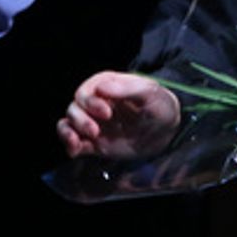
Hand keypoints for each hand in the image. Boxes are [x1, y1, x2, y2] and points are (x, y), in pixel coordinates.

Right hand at [56, 71, 180, 159]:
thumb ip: (127, 89)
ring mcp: (94, 123)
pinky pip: (73, 142)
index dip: (91, 102)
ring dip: (69, 131)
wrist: (167, 130)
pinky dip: (69, 145)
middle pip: (74, 107)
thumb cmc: (159, 105)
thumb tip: (101, 88)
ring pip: (69, 123)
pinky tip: (74, 150)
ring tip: (78, 142)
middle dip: (80, 119)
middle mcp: (95, 103)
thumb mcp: (149, 93)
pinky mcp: (94, 143)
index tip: (106, 113)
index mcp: (106, 86)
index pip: (87, 91)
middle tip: (95, 130)